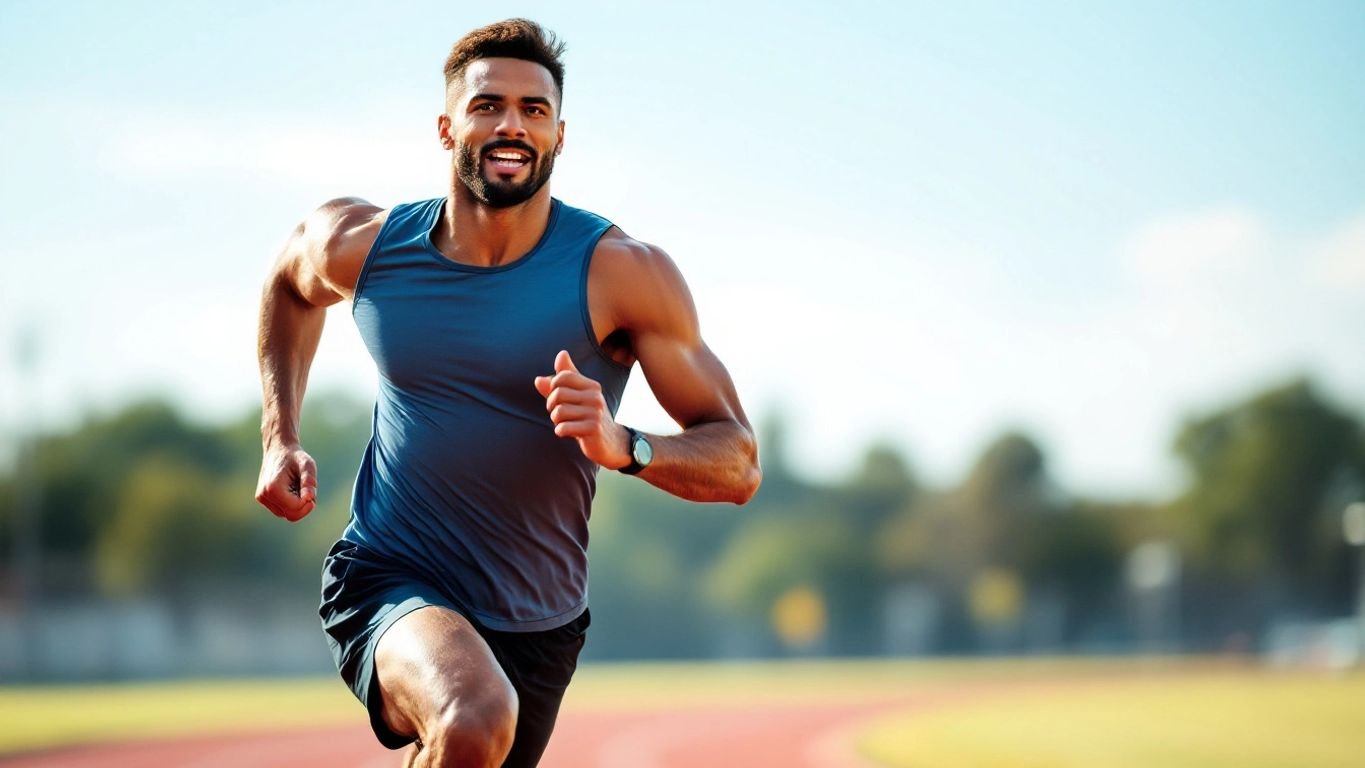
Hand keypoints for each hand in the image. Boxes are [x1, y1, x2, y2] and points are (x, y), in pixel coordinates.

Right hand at [255, 444, 317, 521]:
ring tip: (297, 486)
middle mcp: (264, 495)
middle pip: (291, 516)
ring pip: (287, 514)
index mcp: (273, 488)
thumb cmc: (294, 456)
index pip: (295, 508)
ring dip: (297, 504)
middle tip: (309, 491)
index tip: (312, 491)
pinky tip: (291, 489)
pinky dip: (290, 503)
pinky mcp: (263, 499)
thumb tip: (310, 498)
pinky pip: (282, 510)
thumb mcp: (307, 464)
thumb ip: (309, 481)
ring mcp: (262, 498)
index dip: (308, 503)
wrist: (278, 449)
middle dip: (304, 506)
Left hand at [534, 350, 629, 468]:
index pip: (563, 376)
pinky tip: (568, 434)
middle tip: (560, 415)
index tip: (558, 399)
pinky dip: (560, 432)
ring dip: (556, 421)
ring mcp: (595, 413)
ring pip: (558, 411)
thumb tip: (538, 379)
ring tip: (566, 424)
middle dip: (552, 406)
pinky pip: (563, 428)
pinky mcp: (593, 429)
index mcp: (591, 386)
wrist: (610, 443)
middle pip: (558, 393)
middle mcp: (595, 397)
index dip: (553, 387)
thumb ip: (557, 388)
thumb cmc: (587, 418)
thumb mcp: (575, 399)